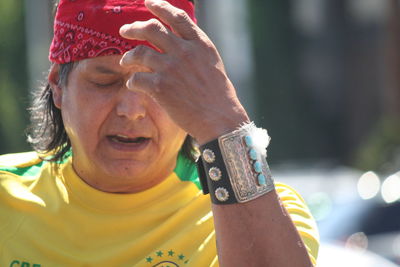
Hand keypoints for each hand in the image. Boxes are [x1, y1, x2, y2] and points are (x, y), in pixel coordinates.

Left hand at [119, 0, 248, 143]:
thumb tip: (178, 42)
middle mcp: (184, 51)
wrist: (219, 118)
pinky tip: (134, 84)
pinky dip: (133, 81)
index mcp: (199, 44)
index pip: (177, 16)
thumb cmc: (218, 95)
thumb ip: (195, 50)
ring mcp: (171, 68)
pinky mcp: (161, 87)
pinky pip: (137, 78)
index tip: (148, 2)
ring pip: (140, 52)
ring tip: (125, 60)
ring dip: (128, 56)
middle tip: (124, 30)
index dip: (160, 6)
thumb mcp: (211, 63)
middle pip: (152, 29)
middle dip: (134, 27)